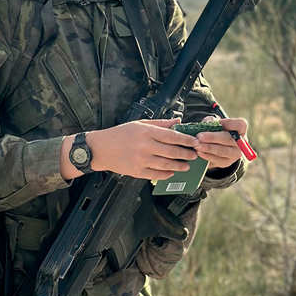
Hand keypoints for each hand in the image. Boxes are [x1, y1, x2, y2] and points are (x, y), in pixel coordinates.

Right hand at [59, 119, 198, 180]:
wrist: (100, 149)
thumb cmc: (119, 134)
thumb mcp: (139, 124)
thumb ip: (160, 124)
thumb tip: (178, 121)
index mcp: (146, 132)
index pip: (172, 136)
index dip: (186, 140)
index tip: (195, 142)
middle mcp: (144, 146)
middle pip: (172, 151)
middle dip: (186, 154)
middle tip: (194, 155)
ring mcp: (140, 160)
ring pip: (166, 164)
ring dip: (179, 166)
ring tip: (186, 166)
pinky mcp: (136, 171)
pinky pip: (156, 174)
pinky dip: (166, 174)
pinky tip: (172, 172)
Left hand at [194, 117, 248, 168]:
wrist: (216, 146)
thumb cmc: (216, 131)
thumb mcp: (214, 123)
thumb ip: (211, 121)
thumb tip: (207, 123)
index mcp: (240, 130)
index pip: (240, 125)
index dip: (230, 123)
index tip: (219, 122)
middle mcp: (240, 142)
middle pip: (228, 139)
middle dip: (212, 138)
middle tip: (200, 137)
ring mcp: (234, 154)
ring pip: (222, 151)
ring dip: (209, 148)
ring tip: (198, 145)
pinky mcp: (226, 162)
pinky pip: (217, 160)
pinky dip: (207, 156)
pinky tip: (199, 152)